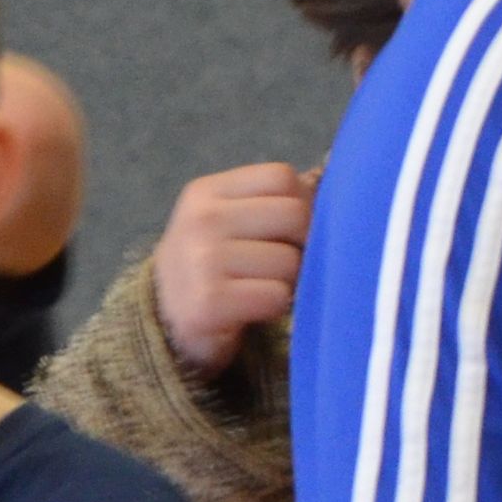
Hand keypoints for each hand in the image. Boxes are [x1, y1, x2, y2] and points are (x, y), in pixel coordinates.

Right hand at [152, 165, 314, 377]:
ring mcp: (202, 260)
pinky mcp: (209, 303)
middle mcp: (201, 219)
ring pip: (291, 260)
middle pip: (295, 215)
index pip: (282, 177)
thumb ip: (271, 202)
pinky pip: (278, 296)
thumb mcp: (227, 221)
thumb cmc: (211, 267)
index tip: (289, 232)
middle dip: (300, 244)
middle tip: (280, 265)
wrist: (164, 323)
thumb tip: (336, 191)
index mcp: (206, 192)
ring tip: (261, 288)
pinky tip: (254, 309)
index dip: (301, 204)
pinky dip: (276, 307)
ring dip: (289, 281)